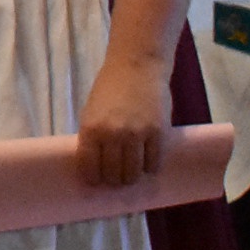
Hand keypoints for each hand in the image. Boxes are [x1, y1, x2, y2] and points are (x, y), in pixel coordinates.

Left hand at [77, 53, 171, 187]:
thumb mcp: (91, 111)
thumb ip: (93, 138)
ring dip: (131, 178)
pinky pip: (154, 165)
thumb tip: (94, 166)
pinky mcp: (159, 134)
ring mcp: (137, 135)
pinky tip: (146, 161)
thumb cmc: (110, 89)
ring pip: (133, 174)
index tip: (96, 184)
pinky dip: (150, 168)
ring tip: (131, 172)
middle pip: (113, 176)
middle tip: (116, 178)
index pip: (90, 169)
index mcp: (91, 129)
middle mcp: (113, 135)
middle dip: (113, 181)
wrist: (137, 66)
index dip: (93, 180)